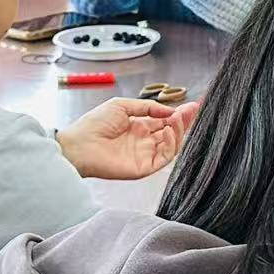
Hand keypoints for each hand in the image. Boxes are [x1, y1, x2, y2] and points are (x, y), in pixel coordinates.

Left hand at [56, 98, 198, 179]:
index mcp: (138, 127)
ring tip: (178, 118)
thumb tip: (169, 110)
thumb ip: (148, 107)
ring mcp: (145, 155)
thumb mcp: (123, 106)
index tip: (192, 105)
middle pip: (172, 133)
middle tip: (194, 110)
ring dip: (179, 131)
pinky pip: (165, 158)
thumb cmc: (94, 124)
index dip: (178, 114)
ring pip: (172, 145)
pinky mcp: (144, 167)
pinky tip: (170, 130)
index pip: (164, 121)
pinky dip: (172, 144)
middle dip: (184, 121)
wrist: (79, 144)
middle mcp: (144, 141)